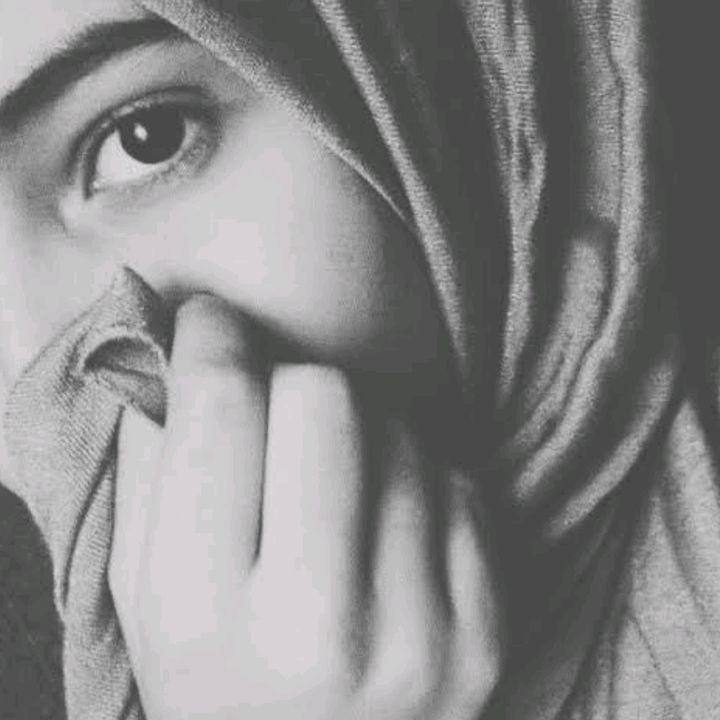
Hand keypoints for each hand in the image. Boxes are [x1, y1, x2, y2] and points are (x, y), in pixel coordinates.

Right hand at [109, 295, 503, 719]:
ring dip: (361, 439)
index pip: (222, 402)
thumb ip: (149, 467)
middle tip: (279, 420)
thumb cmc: (215, 682)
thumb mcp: (144, 594)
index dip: (213, 334)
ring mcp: (413, 634)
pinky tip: (387, 534)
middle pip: (326, 394)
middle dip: (292, 386)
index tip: (214, 325)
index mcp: (200, 610)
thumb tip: (171, 346)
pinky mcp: (481, 634)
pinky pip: (458, 485)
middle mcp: (313, 625)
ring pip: (401, 430)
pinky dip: (418, 489)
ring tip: (335, 492)